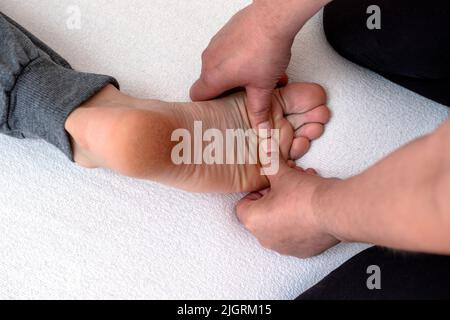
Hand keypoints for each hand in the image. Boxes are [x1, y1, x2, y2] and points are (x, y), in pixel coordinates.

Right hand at [190, 3, 296, 129]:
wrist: (274, 17)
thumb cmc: (265, 49)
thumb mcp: (263, 87)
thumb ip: (259, 111)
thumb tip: (261, 131)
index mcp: (212, 76)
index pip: (197, 97)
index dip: (207, 107)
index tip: (221, 111)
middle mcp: (209, 59)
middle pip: (211, 83)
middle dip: (229, 92)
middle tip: (247, 96)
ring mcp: (216, 44)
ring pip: (222, 67)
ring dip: (237, 75)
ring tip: (259, 78)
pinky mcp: (226, 33)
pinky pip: (227, 52)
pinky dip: (240, 59)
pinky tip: (260, 61)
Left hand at [236, 160, 339, 257]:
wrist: (335, 211)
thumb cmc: (304, 195)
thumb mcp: (282, 173)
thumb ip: (270, 161)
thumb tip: (264, 145)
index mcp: (253, 221)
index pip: (243, 205)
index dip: (256, 191)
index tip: (270, 184)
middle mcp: (265, 238)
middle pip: (262, 213)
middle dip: (274, 197)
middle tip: (288, 185)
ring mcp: (284, 247)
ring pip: (279, 223)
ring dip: (287, 208)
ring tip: (302, 193)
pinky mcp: (302, 251)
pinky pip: (295, 234)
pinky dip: (300, 222)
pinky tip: (312, 207)